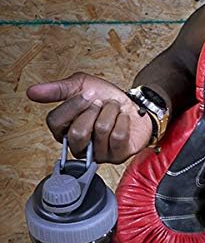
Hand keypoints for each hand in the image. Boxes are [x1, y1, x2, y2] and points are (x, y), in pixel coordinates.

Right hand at [26, 72, 152, 163]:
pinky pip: (118, 136)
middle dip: (94, 111)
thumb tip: (32, 92)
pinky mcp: (117, 156)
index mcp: (64, 129)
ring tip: (114, 110)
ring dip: (111, 112)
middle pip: (77, 133)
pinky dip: (124, 121)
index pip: (55, 122)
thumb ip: (57, 89)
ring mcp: (97, 154)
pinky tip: (124, 119)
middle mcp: (78, 146)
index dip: (73, 106)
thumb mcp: (81, 85)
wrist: (133, 103)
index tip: (88, 93)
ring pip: (101, 131)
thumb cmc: (106, 98)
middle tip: (102, 104)